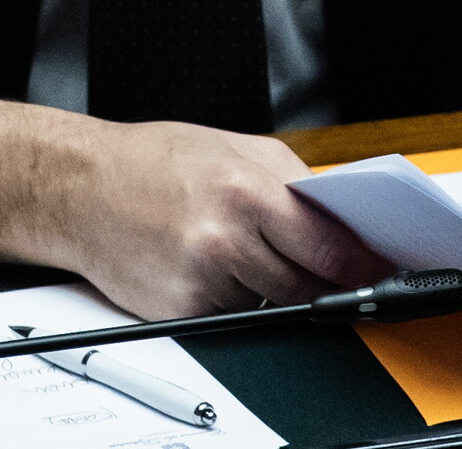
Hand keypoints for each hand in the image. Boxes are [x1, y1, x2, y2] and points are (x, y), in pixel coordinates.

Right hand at [0, 99, 379, 319]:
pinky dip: (236, 297)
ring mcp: (204, 280)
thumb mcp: (233, 148)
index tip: (382, 272)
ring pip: (271, 302)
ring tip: (249, 252)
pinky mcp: (183, 310)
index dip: (362, 266)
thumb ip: (290, 183)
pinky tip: (214, 266)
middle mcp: (227, 238)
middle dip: (326, 282)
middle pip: (306, 284)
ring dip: (275, 287)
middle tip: (339, 277)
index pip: (328, 245)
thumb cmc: (155, 162)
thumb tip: (340, 220)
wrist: (79, 189)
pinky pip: (233, 313)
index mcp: (248, 189)